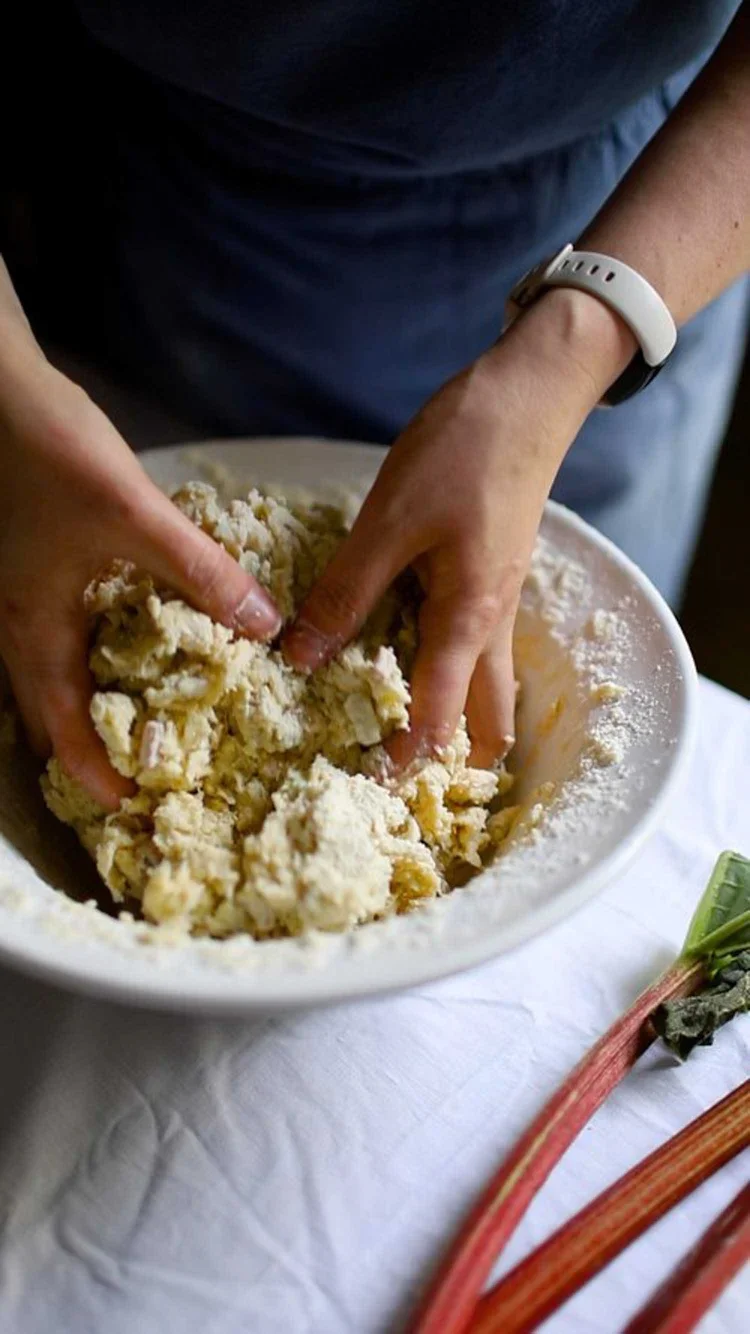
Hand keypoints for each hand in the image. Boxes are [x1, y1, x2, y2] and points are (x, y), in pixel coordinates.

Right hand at [0, 355, 280, 807]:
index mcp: (35, 630)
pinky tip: (138, 643)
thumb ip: (202, 573)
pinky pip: (60, 635)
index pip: (62, 730)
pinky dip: (94, 657)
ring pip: (52, 676)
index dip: (96, 774)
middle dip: (92, 750)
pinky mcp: (35, 568)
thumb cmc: (51, 452)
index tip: (137, 805)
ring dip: (91, 707)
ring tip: (148, 723)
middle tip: (146, 773)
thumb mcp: (134, 516)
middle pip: (50, 714)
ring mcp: (20, 597)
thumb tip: (269, 630)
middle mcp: (19, 626)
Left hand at [284, 288, 634, 767]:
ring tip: (387, 730)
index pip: (438, 719)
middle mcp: (492, 624)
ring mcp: (497, 600)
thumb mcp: (390, 522)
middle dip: (447, 759)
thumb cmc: (463, 451)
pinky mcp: (488, 576)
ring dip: (449, 717)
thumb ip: (346, 593)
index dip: (401, 762)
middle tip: (389, 775)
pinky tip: (395, 653)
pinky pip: (471, 645)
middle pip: (485, 720)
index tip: (359, 792)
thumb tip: (300, 658)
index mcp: (469, 619)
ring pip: (483, 685)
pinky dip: (441, 668)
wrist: (529, 394)